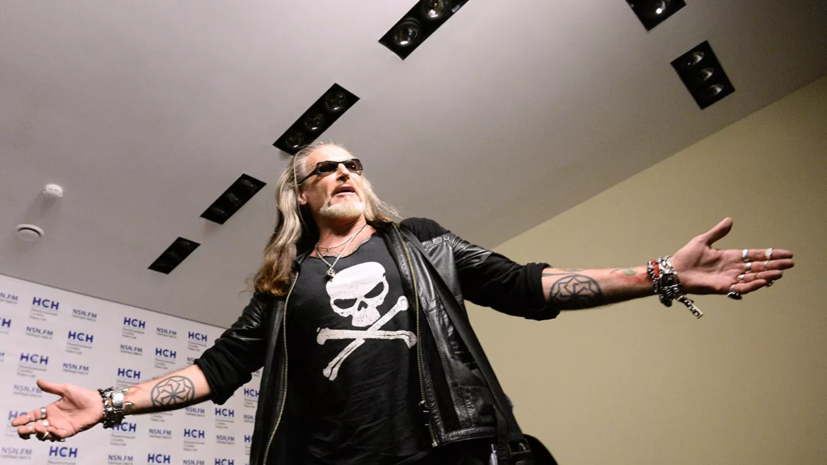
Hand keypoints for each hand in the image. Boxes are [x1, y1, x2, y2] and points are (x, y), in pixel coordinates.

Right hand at [10, 379, 102, 441]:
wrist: (98, 403)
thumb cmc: (83, 395)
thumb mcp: (66, 389)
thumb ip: (51, 387)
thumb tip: (38, 381)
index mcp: (50, 409)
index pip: (33, 416)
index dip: (24, 419)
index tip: (14, 422)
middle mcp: (53, 419)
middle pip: (35, 427)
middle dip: (26, 430)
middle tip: (21, 430)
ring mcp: (60, 426)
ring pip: (44, 433)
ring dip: (39, 432)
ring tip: (39, 427)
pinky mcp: (68, 431)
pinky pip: (58, 436)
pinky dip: (54, 434)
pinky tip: (54, 430)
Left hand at [670, 218, 793, 295]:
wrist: (673, 271)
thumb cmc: (686, 257)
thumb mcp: (703, 241)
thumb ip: (718, 232)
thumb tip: (730, 220)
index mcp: (730, 256)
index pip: (755, 255)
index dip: (770, 254)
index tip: (786, 254)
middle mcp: (732, 268)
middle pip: (758, 267)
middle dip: (774, 265)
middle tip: (790, 264)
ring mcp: (728, 278)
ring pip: (752, 277)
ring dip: (766, 275)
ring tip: (780, 273)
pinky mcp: (722, 287)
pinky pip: (740, 287)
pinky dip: (752, 285)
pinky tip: (763, 281)